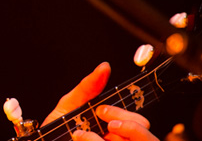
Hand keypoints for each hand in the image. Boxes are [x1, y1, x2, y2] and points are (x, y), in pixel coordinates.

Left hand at [43, 62, 157, 140]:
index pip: (141, 123)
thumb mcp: (69, 106)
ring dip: (99, 137)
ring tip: (79, 134)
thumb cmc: (56, 130)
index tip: (101, 110)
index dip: (124, 115)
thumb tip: (104, 67)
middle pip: (145, 136)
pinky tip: (76, 139)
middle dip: (124, 125)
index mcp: (115, 130)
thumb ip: (88, 88)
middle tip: (100, 121)